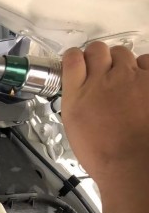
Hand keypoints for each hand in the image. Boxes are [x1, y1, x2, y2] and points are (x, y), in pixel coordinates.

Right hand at [61, 41, 148, 191]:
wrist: (133, 163)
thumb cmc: (102, 152)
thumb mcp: (74, 126)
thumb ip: (76, 100)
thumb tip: (81, 88)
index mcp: (77, 94)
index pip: (72, 58)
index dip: (75, 58)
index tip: (79, 63)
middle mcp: (101, 79)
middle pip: (97, 49)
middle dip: (98, 57)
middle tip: (102, 73)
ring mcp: (129, 77)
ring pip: (122, 53)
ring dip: (121, 63)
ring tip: (124, 81)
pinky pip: (147, 60)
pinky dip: (144, 68)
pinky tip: (141, 82)